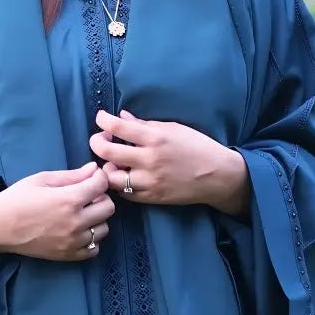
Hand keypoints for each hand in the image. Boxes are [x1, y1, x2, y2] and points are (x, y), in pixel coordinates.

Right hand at [0, 163, 114, 260]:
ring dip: (97, 219)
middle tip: (87, 196)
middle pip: (109, 207)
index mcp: (70, 199)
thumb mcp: (42, 179)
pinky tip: (79, 231)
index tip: (91, 177)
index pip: (102, 185)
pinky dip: (91, 240)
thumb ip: (72, 175)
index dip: (99, 177)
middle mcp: (76, 222)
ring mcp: (73, 241)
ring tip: (82, 214)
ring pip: (104, 229)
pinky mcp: (68, 255)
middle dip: (101, 197)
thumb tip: (93, 169)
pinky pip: (94, 249)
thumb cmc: (17, 198)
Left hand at [89, 110, 249, 215]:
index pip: (118, 126)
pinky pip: (124, 193)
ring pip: (111, 177)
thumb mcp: (173, 128)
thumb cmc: (197, 147)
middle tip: (101, 139)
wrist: (217, 176)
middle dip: (97, 142)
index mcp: (155, 138)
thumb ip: (144, 125)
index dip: (103, 120)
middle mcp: (149, 160)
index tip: (102, 118)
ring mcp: (149, 181)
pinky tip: (123, 175)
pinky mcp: (151, 197)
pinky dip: (119, 183)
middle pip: (106, 152)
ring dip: (106, 167)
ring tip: (113, 161)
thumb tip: (122, 117)